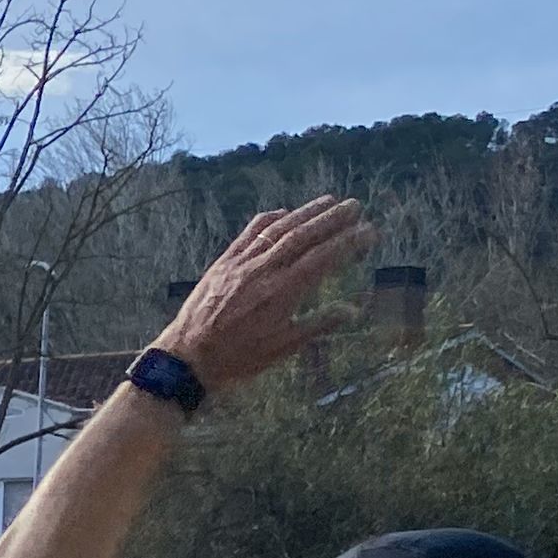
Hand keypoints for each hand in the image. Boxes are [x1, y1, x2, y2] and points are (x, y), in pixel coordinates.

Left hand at [153, 194, 372, 396]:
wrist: (188, 355)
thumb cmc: (239, 357)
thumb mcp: (283, 347)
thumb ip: (318, 325)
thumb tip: (352, 310)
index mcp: (283, 293)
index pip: (323, 259)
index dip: (348, 243)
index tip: (368, 231)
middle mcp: (264, 271)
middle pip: (304, 237)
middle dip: (332, 219)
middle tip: (355, 206)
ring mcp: (242, 263)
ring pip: (278, 229)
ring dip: (305, 212)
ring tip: (329, 200)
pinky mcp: (224, 261)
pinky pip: (249, 233)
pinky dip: (268, 219)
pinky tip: (283, 212)